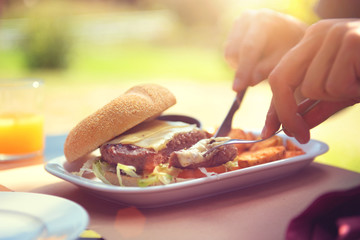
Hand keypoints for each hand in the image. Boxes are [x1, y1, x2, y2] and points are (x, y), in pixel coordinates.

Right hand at [224, 9, 305, 90]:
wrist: (291, 33)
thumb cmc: (291, 47)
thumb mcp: (285, 59)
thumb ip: (268, 69)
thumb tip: (250, 81)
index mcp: (264, 21)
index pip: (249, 48)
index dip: (242, 70)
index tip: (237, 89)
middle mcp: (248, 18)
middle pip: (234, 51)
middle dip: (241, 70)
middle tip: (248, 83)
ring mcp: (238, 23)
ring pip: (229, 54)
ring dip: (240, 66)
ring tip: (259, 66)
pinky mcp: (233, 31)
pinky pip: (228, 54)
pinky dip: (238, 62)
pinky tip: (254, 60)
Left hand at [262, 19, 359, 142]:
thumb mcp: (340, 93)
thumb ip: (314, 107)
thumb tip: (289, 128)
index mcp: (311, 42)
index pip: (279, 77)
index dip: (274, 108)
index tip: (269, 131)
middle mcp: (317, 33)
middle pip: (281, 79)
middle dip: (287, 112)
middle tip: (300, 135)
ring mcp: (333, 33)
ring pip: (312, 87)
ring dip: (337, 97)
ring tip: (359, 84)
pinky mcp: (351, 40)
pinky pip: (335, 85)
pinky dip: (353, 92)